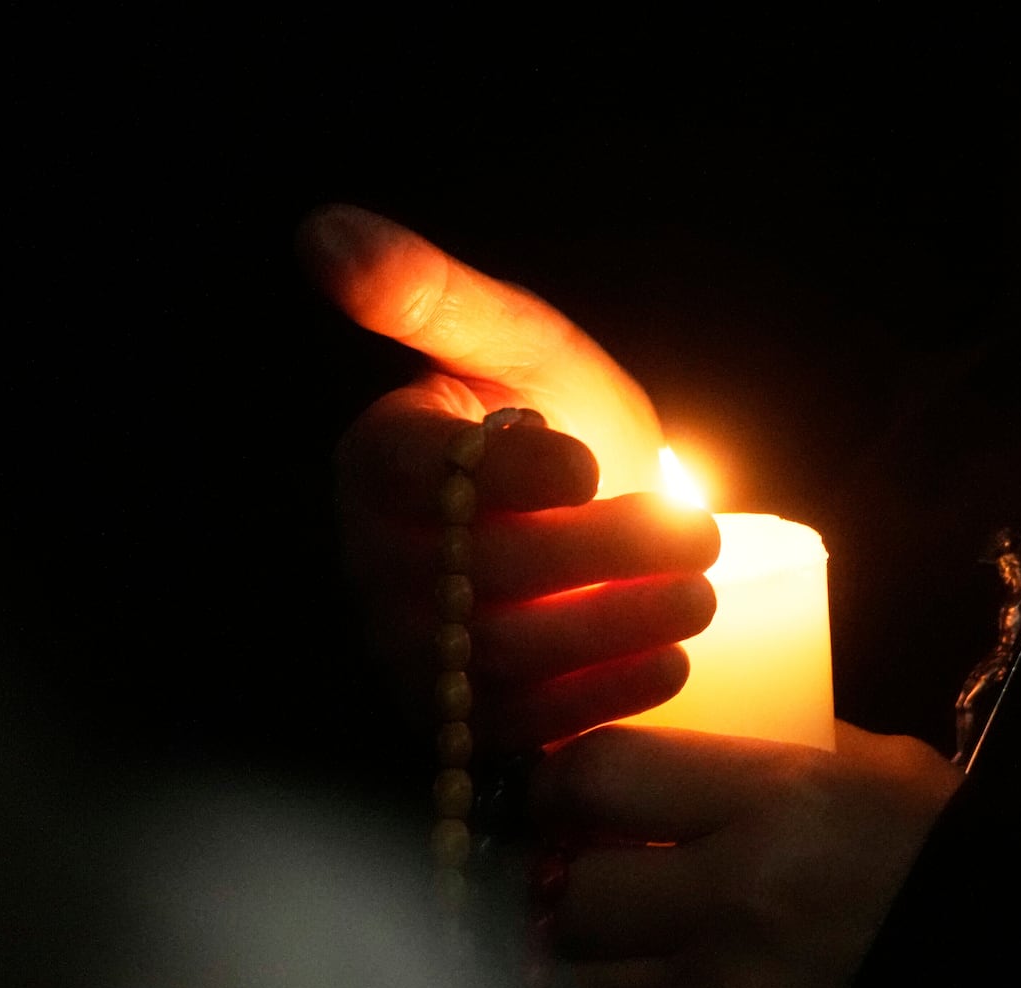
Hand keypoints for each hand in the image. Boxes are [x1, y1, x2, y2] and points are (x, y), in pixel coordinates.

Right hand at [300, 205, 719, 748]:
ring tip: (699, 592)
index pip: (413, 474)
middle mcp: (379, 562)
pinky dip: (602, 696)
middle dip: (596, 556)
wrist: (605, 512)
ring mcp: (417, 648)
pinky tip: (673, 661)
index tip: (589, 463)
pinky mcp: (467, 714)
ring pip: (502, 652)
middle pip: (473, 573)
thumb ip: (431, 293)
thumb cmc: (557, 415)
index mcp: (380, 461)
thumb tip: (322, 230)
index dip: (505, 477)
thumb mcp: (516, 341)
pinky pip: (522, 723)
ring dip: (613, 626)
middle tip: (695, 533)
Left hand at [526, 721, 963, 987]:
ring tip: (611, 936)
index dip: (561, 778)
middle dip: (563, 880)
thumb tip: (683, 739)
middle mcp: (741, 896)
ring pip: (581, 981)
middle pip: (572, 889)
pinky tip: (653, 986)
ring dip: (582, 958)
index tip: (562, 785)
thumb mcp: (877, 768)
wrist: (1015, 967)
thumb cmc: (944, 855)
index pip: (601, 775)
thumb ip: (778, 745)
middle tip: (578, 867)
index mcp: (778, 797)